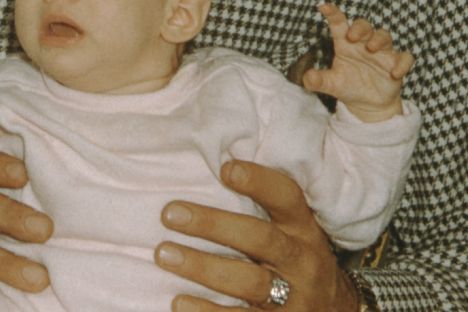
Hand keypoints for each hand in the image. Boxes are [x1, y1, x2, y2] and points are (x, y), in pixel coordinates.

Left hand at [156, 160, 360, 310]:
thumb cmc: (293, 258)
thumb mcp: (291, 231)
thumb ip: (260, 206)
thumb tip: (203, 168)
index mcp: (303, 229)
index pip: (288, 198)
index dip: (260, 182)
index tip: (225, 168)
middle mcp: (302, 262)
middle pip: (260, 240)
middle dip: (214, 226)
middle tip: (169, 214)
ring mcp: (294, 299)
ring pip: (250, 282)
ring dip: (203, 268)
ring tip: (164, 254)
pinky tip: (179, 302)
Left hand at [302, 3, 411, 122]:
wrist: (368, 104)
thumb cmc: (349, 86)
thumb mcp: (332, 84)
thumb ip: (318, 80)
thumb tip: (307, 77)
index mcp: (345, 44)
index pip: (339, 23)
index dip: (332, 13)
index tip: (322, 6)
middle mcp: (363, 44)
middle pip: (364, 25)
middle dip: (360, 27)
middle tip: (352, 36)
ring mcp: (382, 53)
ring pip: (384, 36)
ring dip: (379, 39)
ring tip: (371, 49)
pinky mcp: (396, 64)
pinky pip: (405, 57)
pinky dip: (402, 63)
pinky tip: (394, 73)